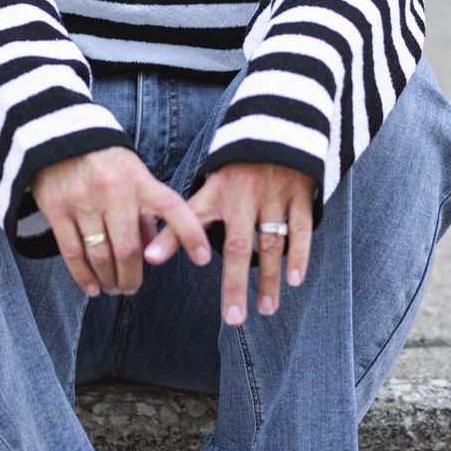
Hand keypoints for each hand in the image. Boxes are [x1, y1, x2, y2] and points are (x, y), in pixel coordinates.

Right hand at [31, 147, 211, 296]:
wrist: (60, 138)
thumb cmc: (106, 163)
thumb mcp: (133, 176)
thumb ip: (145, 211)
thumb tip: (153, 250)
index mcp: (140, 180)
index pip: (172, 208)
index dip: (191, 234)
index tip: (204, 258)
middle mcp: (114, 190)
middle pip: (129, 248)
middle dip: (132, 276)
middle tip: (131, 289)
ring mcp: (84, 200)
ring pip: (101, 255)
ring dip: (110, 280)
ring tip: (113, 288)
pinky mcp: (57, 208)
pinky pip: (73, 252)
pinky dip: (83, 276)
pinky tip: (92, 287)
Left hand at [144, 161, 315, 325]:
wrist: (280, 131)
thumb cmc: (238, 171)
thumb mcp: (209, 188)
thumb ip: (182, 221)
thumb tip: (150, 256)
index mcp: (217, 191)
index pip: (190, 217)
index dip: (170, 237)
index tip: (150, 259)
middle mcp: (244, 195)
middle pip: (237, 245)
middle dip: (234, 284)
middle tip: (233, 319)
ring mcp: (273, 195)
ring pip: (270, 242)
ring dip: (269, 278)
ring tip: (265, 309)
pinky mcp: (299, 195)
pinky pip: (300, 229)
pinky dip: (299, 254)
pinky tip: (295, 280)